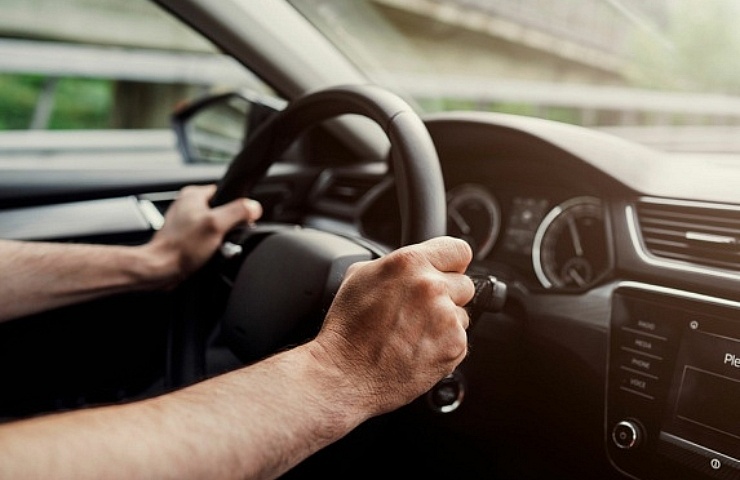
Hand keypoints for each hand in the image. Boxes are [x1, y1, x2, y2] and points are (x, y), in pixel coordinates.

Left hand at [145, 184, 261, 287]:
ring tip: (213, 247)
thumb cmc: (181, 248)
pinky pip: (205, 238)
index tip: (237, 221)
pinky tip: (207, 253)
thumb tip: (254, 206)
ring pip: (214, 226)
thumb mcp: (217, 225)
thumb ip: (238, 212)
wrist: (161, 269)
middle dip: (228, 226)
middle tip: (223, 237)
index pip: (225, 193)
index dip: (236, 207)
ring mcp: (184, 221)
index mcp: (193, 194)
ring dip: (219, 238)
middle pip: (221, 211)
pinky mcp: (183, 237)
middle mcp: (186, 204)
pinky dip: (209, 246)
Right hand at [311, 236, 474, 416]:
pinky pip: (459, 340)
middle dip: (448, 296)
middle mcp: (431, 286)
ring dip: (445, 323)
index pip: (458, 250)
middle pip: (464, 285)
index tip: (446, 273)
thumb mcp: (359, 276)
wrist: (346, 374)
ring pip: (462, 315)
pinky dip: (444, 346)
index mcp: (410, 263)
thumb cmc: (348, 329)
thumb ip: (395, 263)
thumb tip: (414, 264)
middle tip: (419, 311)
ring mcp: (446, 317)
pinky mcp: (454, 346)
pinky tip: (417, 349)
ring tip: (413, 334)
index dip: (452, 264)